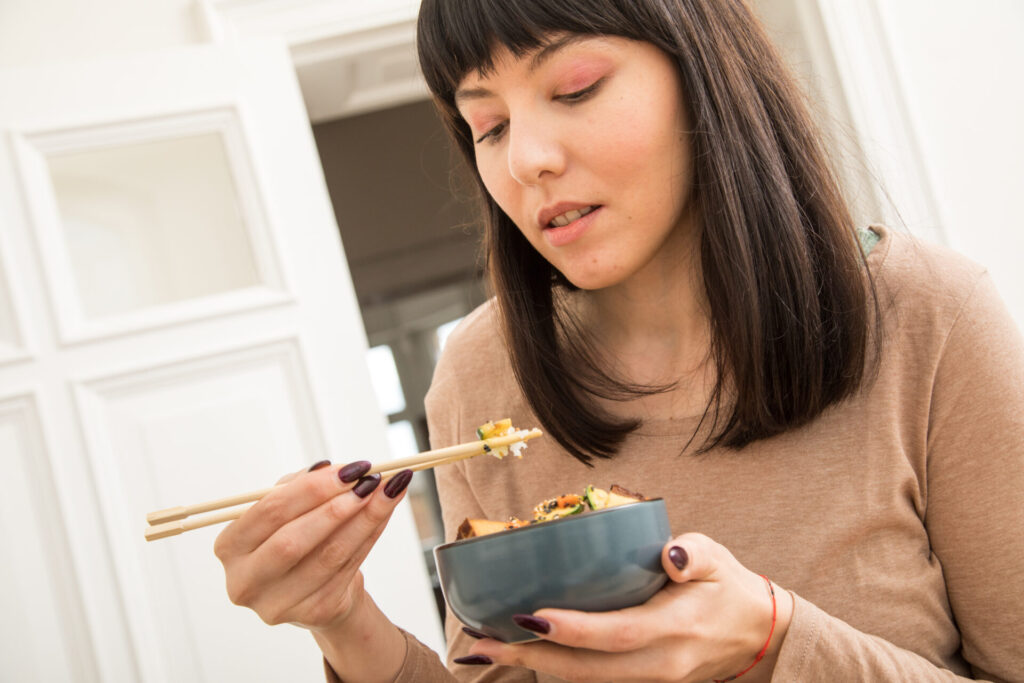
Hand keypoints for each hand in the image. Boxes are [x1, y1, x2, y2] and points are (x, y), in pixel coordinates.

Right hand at [213, 460, 413, 634]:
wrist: (318, 587)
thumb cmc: (298, 537)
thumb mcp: (291, 508)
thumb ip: (303, 485)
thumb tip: (333, 469)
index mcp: (230, 547)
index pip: (269, 511)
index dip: (311, 488)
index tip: (348, 470)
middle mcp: (245, 581)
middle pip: (292, 541)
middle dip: (335, 507)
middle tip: (368, 481)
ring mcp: (277, 604)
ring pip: (328, 555)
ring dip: (363, 518)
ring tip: (386, 491)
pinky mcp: (313, 613)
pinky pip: (347, 568)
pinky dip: (370, 535)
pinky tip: (384, 514)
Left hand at [459, 533, 792, 682]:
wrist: (759, 635)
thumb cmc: (729, 588)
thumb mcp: (718, 559)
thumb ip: (694, 553)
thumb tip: (670, 555)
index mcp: (675, 630)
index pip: (617, 634)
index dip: (574, 630)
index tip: (531, 617)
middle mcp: (659, 664)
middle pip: (587, 670)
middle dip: (531, 658)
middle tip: (481, 644)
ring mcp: (651, 679)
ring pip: (586, 681)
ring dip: (535, 667)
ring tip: (487, 648)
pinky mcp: (644, 682)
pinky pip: (594, 680)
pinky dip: (556, 668)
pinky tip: (523, 652)